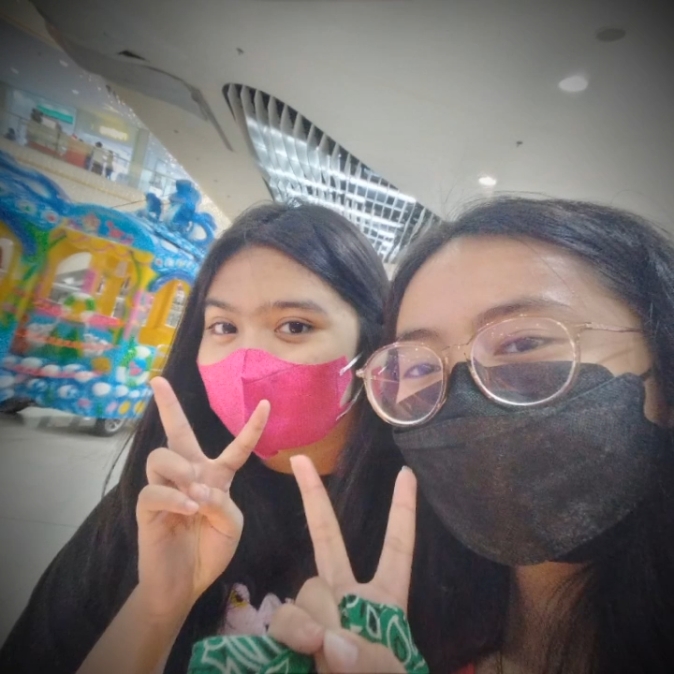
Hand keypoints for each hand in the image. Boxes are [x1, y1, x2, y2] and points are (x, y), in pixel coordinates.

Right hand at [135, 377, 268, 617]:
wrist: (184, 583)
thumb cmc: (210, 549)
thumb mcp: (232, 525)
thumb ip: (223, 503)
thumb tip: (197, 490)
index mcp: (216, 476)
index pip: (236, 448)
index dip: (252, 427)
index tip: (267, 403)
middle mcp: (189, 474)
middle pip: (177, 432)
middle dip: (168, 405)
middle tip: (158, 381)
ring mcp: (166, 488)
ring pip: (161, 455)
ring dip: (180, 470)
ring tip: (193, 494)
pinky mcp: (148, 508)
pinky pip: (154, 489)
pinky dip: (173, 497)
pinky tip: (187, 509)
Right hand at [269, 455, 416, 672]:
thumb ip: (369, 659)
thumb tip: (329, 640)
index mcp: (386, 601)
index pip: (397, 548)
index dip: (402, 512)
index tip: (407, 474)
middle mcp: (348, 600)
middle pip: (329, 540)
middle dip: (314, 499)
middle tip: (298, 460)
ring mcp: (317, 618)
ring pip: (306, 589)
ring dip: (312, 615)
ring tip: (322, 653)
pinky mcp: (291, 639)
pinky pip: (283, 619)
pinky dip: (290, 631)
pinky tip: (301, 648)